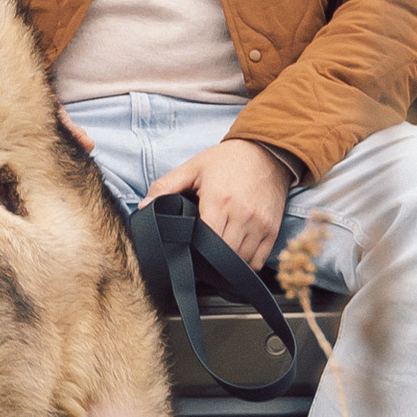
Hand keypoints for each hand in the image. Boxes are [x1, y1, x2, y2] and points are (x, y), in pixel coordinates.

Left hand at [143, 136, 291, 269]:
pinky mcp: (272, 229)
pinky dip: (246, 264)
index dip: (194, 251)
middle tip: (198, 257)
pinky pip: (259, 260)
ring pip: (242, 261)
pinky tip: (234, 257)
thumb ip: (165, 187)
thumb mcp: (193, 168)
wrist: (267, 151)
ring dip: (227, 265)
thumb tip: (143, 207)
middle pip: (224, 256)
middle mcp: (242, 215)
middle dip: (209, 261)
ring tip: (215, 258)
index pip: (206, 241)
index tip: (187, 251)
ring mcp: (260, 224)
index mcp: (219, 201)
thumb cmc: (227, 160)